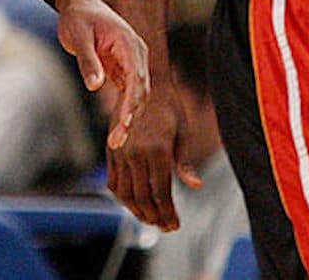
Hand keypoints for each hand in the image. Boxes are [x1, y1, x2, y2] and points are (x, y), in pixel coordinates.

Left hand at [54, 0, 149, 149]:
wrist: (78, 4)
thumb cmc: (78, 17)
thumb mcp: (79, 36)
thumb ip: (88, 61)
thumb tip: (96, 86)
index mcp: (129, 44)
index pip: (137, 78)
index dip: (132, 103)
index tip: (126, 124)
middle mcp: (136, 54)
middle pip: (141, 90)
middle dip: (131, 117)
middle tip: (116, 141)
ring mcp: (131, 62)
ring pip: (136, 94)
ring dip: (128, 117)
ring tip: (115, 141)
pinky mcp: (122, 69)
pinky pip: (127, 93)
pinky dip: (123, 111)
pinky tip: (116, 129)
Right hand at [106, 81, 200, 231]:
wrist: (145, 82)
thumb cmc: (170, 107)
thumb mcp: (183, 133)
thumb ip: (185, 162)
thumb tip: (197, 185)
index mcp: (157, 149)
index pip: (160, 193)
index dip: (167, 213)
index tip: (175, 225)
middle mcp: (135, 152)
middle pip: (142, 198)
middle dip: (154, 217)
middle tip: (165, 226)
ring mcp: (121, 151)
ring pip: (125, 193)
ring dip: (137, 211)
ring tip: (150, 218)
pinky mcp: (112, 149)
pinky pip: (113, 181)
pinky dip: (122, 196)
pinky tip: (133, 202)